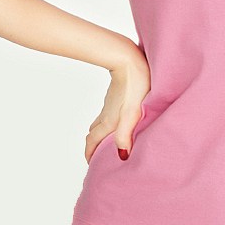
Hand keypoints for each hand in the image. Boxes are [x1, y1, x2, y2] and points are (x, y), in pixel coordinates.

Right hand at [85, 45, 150, 163]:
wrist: (128, 59)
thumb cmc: (134, 84)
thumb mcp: (132, 112)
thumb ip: (125, 133)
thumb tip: (122, 156)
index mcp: (109, 120)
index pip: (93, 141)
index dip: (90, 154)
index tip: (91, 165)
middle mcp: (107, 113)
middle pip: (93, 133)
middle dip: (92, 146)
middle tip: (96, 156)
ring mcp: (110, 103)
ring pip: (99, 121)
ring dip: (99, 134)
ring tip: (106, 142)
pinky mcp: (115, 94)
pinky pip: (106, 112)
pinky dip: (106, 122)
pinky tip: (117, 119)